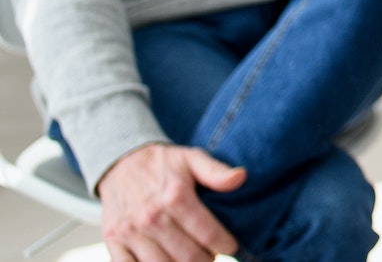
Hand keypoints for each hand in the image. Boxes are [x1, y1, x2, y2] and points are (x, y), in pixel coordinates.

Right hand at [99, 142, 244, 261]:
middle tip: (211, 254)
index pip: (207, 233)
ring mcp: (130, 230)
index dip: (224, 244)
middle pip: (187, 255)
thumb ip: (216, 171)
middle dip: (206, 259)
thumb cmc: (163, 163)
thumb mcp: (192, 158)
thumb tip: (240, 177)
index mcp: (175, 196)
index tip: (231, 245)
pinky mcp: (112, 239)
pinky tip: (166, 261)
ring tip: (192, 259)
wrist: (121, 162)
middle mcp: (151, 216)